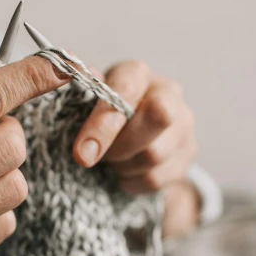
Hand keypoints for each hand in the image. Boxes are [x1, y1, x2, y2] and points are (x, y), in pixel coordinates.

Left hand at [71, 60, 199, 236]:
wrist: (130, 140)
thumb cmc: (102, 117)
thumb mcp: (87, 103)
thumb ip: (81, 95)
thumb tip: (68, 79)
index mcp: (136, 73)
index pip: (126, 91)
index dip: (104, 124)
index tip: (81, 153)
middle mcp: (167, 92)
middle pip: (154, 120)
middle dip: (118, 146)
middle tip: (95, 157)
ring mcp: (183, 123)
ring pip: (154, 154)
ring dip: (123, 165)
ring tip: (111, 161)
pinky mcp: (188, 154)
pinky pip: (156, 178)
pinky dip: (132, 181)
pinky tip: (122, 173)